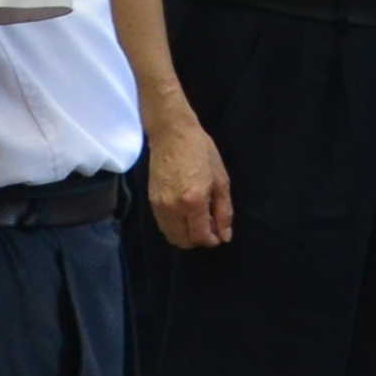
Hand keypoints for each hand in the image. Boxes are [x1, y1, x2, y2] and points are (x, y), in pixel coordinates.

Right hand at [148, 109, 236, 249]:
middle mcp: (173, 208)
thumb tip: (225, 236)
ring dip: (185, 235)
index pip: (200, 236)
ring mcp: (159, 206)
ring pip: (171, 236)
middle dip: (198, 240)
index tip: (219, 235)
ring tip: (196, 221)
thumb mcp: (220, 180)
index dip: (212, 240)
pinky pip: (163, 225)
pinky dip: (175, 226)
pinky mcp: (150, 201)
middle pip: (183, 241)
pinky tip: (184, 214)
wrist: (171, 133)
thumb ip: (223, 211)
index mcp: (194, 201)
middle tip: (208, 227)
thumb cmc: (201, 151)